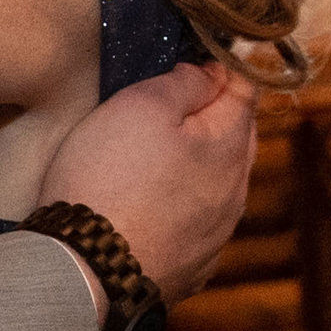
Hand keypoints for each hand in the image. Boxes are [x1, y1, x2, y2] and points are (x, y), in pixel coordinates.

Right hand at [39, 61, 256, 305]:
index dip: (219, 68)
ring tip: (159, 155)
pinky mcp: (190, 266)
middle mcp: (233, 193)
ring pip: (218, 184)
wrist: (85, 269)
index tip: (190, 61)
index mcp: (229, 147)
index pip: (245, 90)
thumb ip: (184, 83)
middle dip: (212, 117)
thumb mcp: (140, 106)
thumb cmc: (109, 176)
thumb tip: (210, 73)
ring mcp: (215, 235)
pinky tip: (153, 205)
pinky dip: (181, 206)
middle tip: (170, 103)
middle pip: (236, 139)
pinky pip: (195, 223)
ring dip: (198, 164)